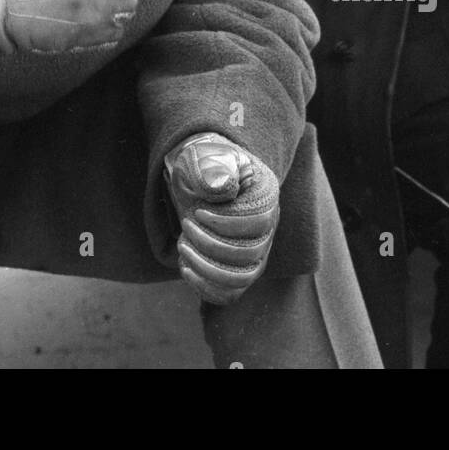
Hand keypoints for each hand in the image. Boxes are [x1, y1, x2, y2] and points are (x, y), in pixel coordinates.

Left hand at [164, 133, 278, 305]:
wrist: (197, 174)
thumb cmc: (202, 162)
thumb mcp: (204, 156)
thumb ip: (213, 167)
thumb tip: (220, 187)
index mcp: (266, 196)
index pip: (259, 223)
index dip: (226, 224)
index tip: (196, 213)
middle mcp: (266, 228)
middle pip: (250, 254)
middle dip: (210, 245)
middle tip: (184, 226)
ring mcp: (255, 252)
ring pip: (242, 278)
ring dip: (208, 269)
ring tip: (182, 248)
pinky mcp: (238, 269)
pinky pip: (231, 293)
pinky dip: (207, 289)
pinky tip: (185, 269)